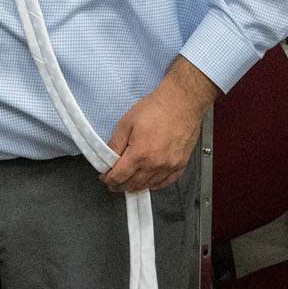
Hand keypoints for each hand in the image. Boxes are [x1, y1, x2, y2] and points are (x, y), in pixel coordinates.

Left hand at [102, 58, 220, 193]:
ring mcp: (170, 165)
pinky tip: (148, 182)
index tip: (105, 178)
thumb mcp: (127, 123)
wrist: (182, 102)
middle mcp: (156, 163)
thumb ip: (115, 144)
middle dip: (120, 185)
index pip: (119, 176)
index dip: (109, 179)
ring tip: (128, 183)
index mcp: (140, 153)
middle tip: (113, 183)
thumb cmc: (157, 108)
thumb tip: (108, 158)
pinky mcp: (181, 163)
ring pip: (149, 185)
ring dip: (136, 187)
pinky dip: (155, 184)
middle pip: (133, 184)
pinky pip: (166, 182)